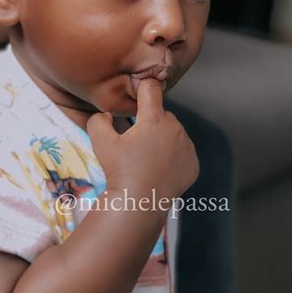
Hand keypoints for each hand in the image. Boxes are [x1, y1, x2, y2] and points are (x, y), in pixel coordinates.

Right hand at [86, 79, 198, 201]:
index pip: (151, 89)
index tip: (137, 96)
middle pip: (161, 114)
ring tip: (147, 157)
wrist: (140, 203)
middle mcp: (175, 128)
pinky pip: (183, 151)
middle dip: (150, 122)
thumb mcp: (101, 142)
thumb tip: (106, 115)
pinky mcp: (193, 163)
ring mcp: (187, 146)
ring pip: (173, 133)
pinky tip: (160, 168)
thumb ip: (98, 120)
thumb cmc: (120, 170)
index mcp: (154, 118)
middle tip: (136, 141)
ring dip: (163, 138)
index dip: (142, 89)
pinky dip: (174, 156)